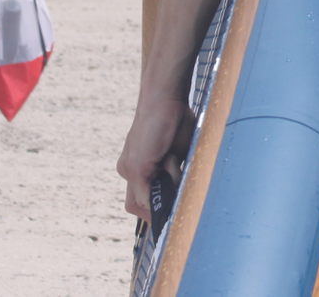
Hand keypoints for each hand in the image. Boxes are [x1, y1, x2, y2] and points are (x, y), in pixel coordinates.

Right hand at [117, 92, 194, 219]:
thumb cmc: (148, 129)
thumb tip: (151, 214)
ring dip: (176, 178)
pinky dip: (185, 171)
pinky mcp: (183, 156)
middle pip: (159, 197)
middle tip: (167, 177)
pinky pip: (187, 174)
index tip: (162, 217)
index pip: (137, 205)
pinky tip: (178, 154)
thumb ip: (141, 191)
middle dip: (165, 192)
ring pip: (176, 188)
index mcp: (131, 174)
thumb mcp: (138, 165)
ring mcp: (166, 165)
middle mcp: (148, 172)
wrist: (167, 101)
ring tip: (172, 158)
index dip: (148, 213)